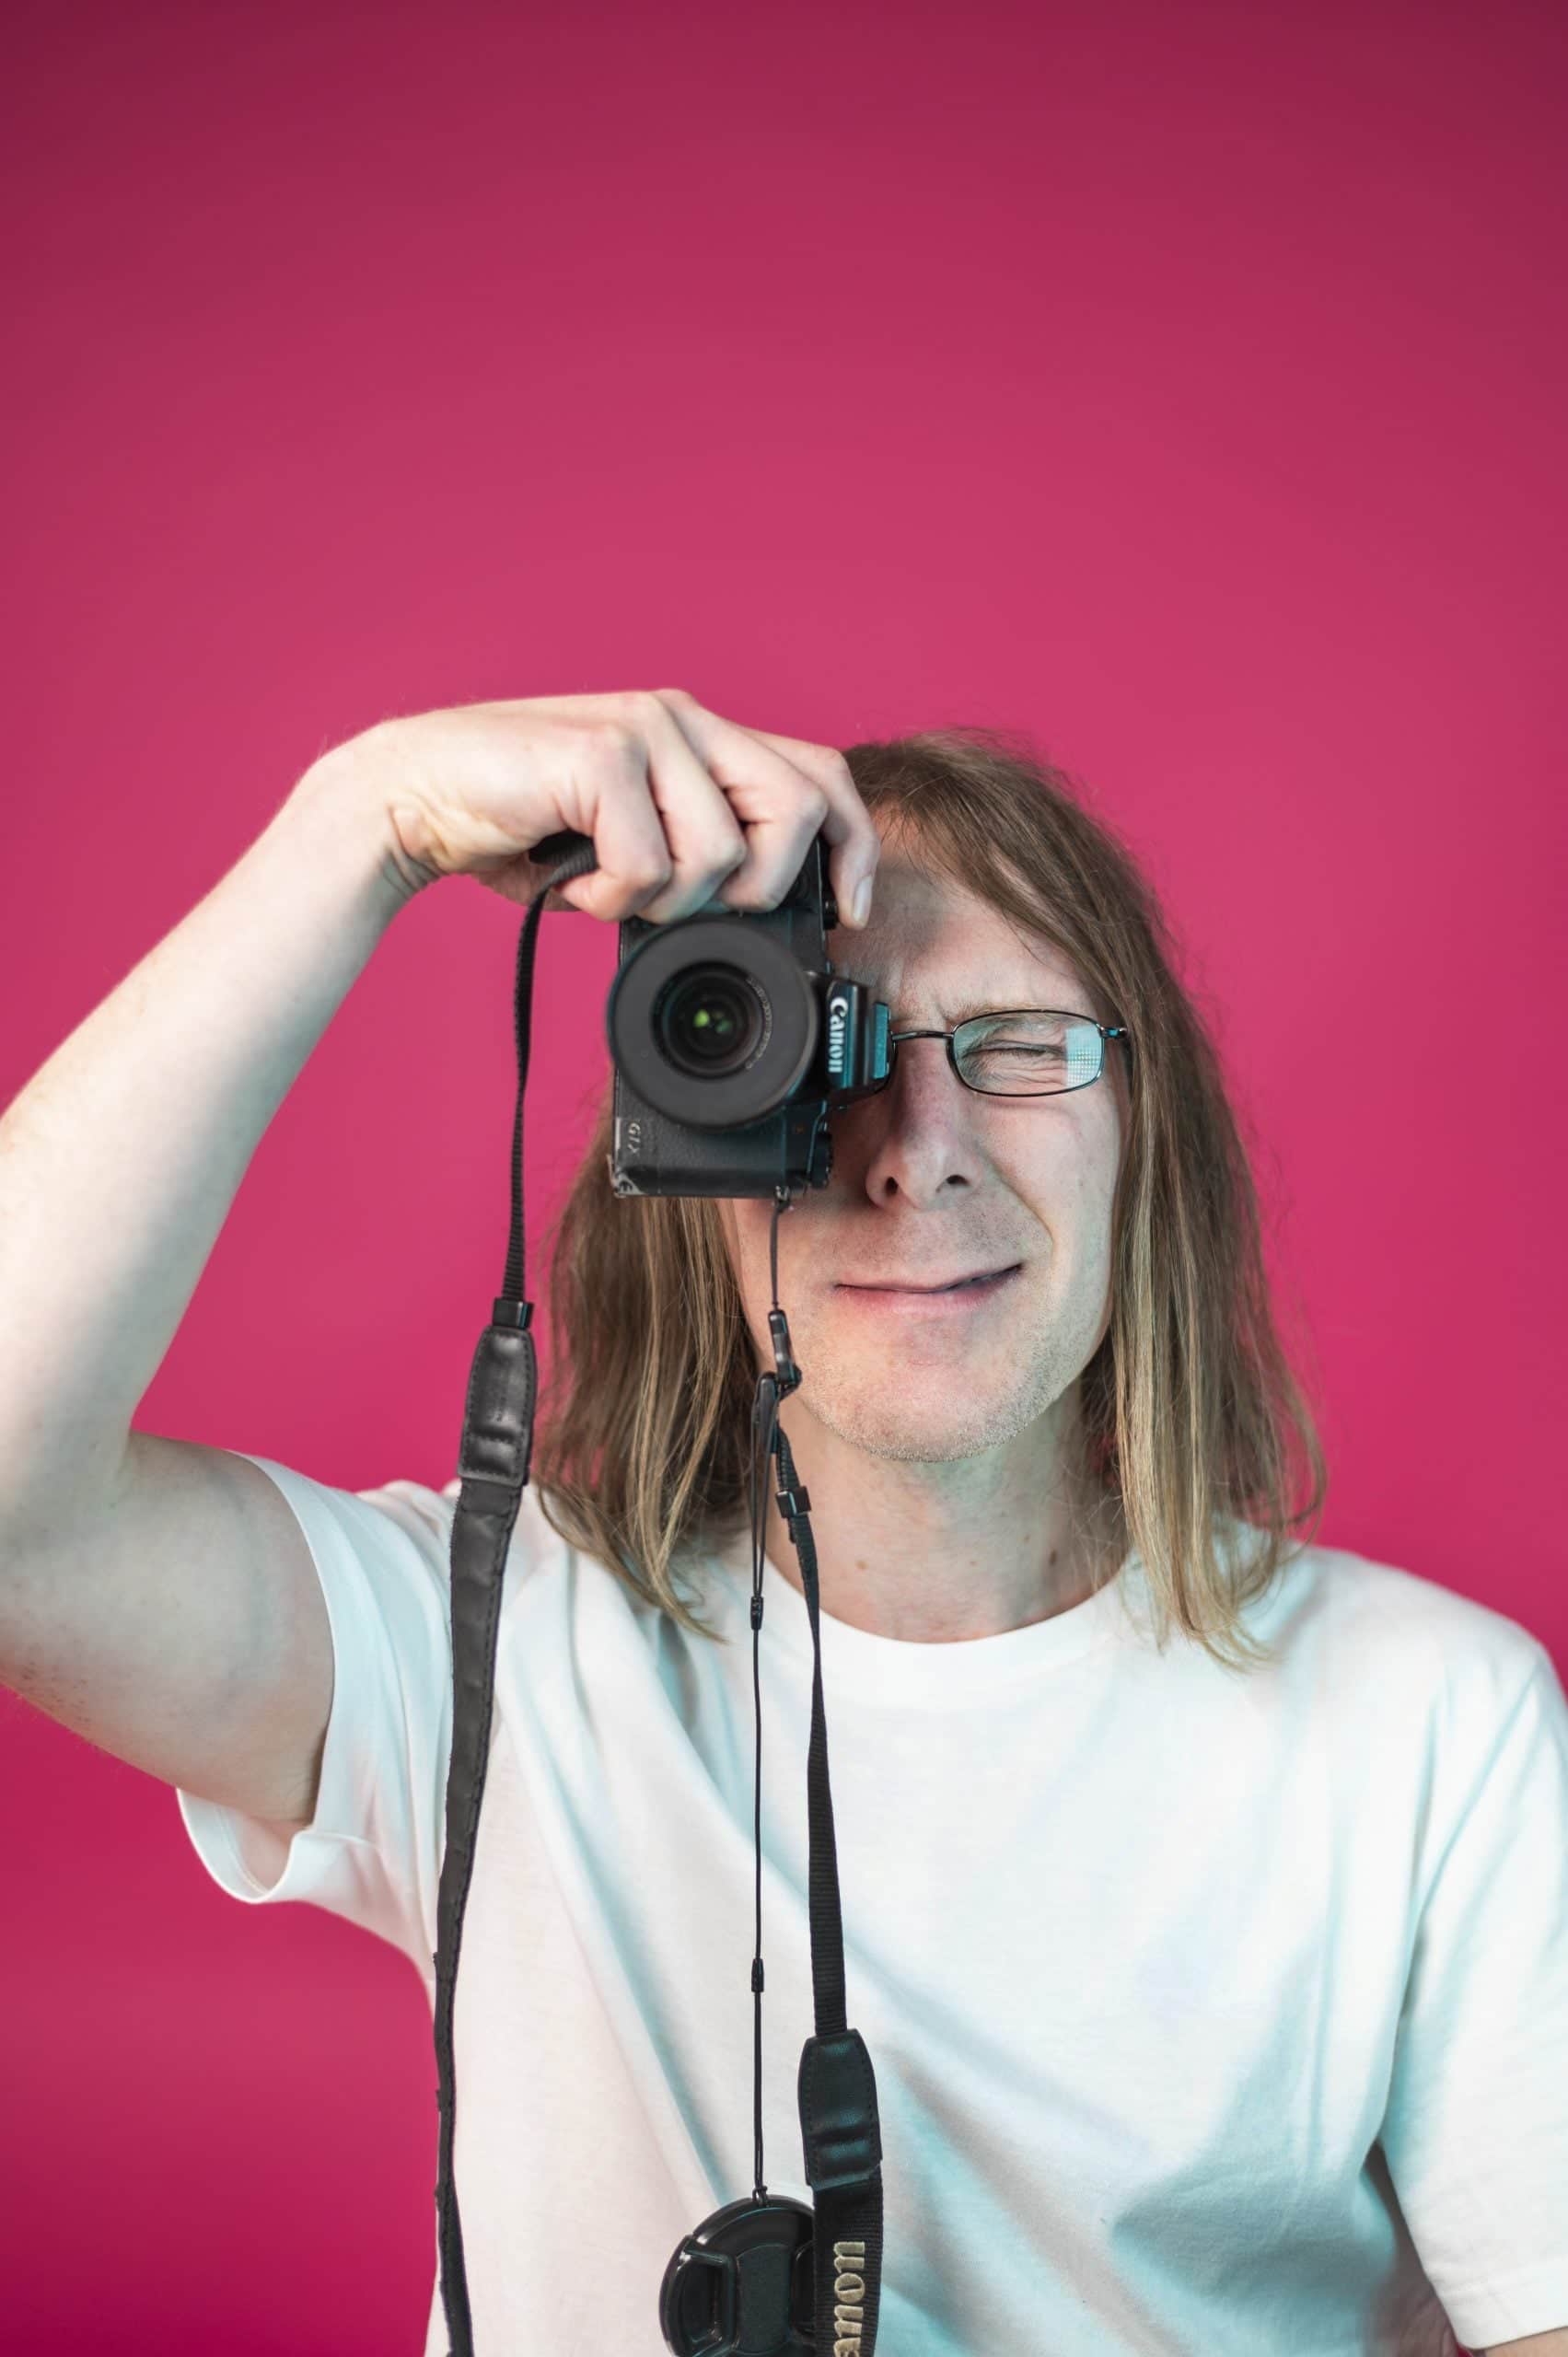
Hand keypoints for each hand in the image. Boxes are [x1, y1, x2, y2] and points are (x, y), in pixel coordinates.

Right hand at [312, 687, 880, 930]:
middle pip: (798, 807)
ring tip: (602, 887)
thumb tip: (766, 912)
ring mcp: (645, 731)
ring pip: (723, 856)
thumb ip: (697, 855)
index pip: (820, 776)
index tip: (846, 913)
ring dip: (661, 902)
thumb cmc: (520, 828)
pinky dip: (609, 900)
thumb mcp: (631, 841)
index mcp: (700, 736)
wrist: (413, 799)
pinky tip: (567, 880)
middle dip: (763, 888)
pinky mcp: (603, 757)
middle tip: (699, 911)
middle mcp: (682, 720)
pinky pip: (651, 868)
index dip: (851, 848)